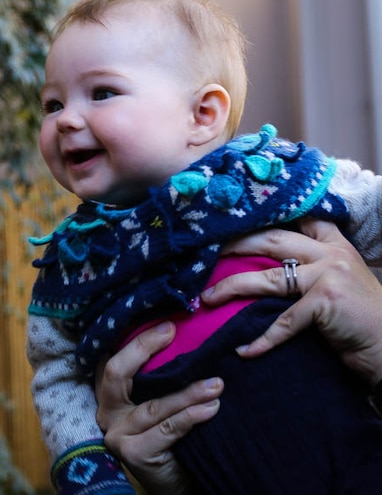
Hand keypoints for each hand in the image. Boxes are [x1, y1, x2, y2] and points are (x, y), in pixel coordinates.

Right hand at [94, 322, 222, 494]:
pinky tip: (211, 408)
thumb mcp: (162, 400)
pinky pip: (167, 428)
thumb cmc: (172, 436)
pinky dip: (191, 416)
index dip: (136, 340)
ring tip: (215, 384)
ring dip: (187, 392)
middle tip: (173, 333)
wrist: (177, 481)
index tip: (167, 326)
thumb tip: (187, 335)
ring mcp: (117, 434)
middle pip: (116, 373)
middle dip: (143, 348)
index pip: (113, 358)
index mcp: (110, 393)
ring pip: (152, 405)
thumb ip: (162, 377)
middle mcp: (107, 411)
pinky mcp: (133, 453)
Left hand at [201, 219, 381, 385]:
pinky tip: (244, 350)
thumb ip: (310, 269)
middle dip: (234, 244)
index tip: (231, 221)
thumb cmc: (363, 319)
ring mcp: (329, 275)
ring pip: (268, 277)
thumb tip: (259, 268)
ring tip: (207, 297)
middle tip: (204, 252)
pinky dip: (262, 339)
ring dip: (232, 287)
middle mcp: (331, 253)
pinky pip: (283, 321)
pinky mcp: (326, 301)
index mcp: (335, 244)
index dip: (263, 218)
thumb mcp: (340, 282)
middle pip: (271, 239)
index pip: (296, 220)